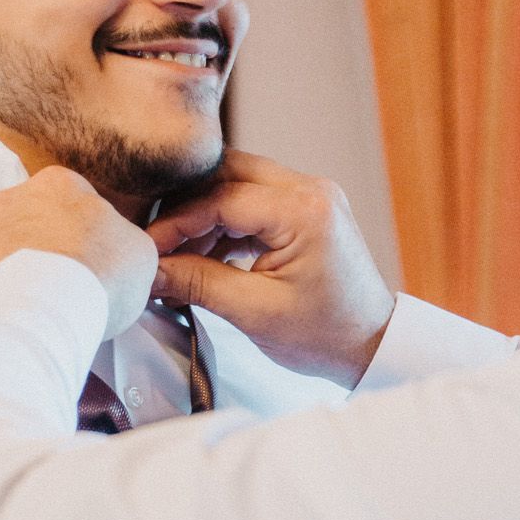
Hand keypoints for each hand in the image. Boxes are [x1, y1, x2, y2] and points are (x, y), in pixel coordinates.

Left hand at [0, 166, 158, 339]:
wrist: (39, 311)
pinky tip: (10, 320)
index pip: (76, 202)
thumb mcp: (138, 252)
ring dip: (14, 273)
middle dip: (46, 251)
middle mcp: (9, 198)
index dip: (89, 236)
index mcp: (58, 184)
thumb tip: (115, 249)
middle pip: (32, 223)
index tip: (95, 265)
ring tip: (37, 309)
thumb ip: (124, 241)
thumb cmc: (97, 274)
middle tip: (65, 288)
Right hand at [150, 151, 394, 384]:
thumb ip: (196, 283)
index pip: (220, 198)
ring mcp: (310, 196)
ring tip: (177, 258)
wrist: (372, 345)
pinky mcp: (305, 210)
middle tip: (157, 243)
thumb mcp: (254, 312)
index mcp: (304, 210)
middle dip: (185, 207)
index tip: (147, 250)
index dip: (175, 223)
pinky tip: (203, 257)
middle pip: (227, 174)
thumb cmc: (326, 335)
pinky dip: (224, 225)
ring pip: (237, 184)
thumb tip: (148, 271)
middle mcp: (310, 189)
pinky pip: (253, 202)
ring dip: (203, 216)